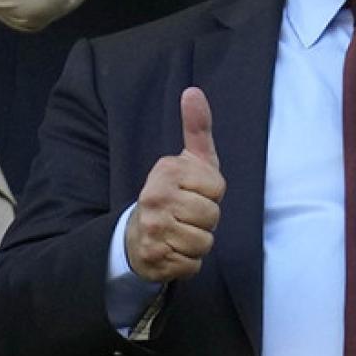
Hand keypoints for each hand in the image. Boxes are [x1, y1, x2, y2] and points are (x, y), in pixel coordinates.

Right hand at [124, 88, 224, 283]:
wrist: (138, 235)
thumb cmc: (174, 194)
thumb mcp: (189, 160)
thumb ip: (196, 127)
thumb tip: (193, 91)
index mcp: (165, 171)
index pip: (217, 189)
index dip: (212, 194)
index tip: (194, 192)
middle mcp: (154, 198)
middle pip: (212, 217)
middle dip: (205, 220)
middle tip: (186, 215)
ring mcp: (152, 229)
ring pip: (204, 242)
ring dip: (198, 242)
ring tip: (180, 232)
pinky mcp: (153, 257)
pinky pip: (193, 264)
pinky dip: (188, 262)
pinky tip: (173, 250)